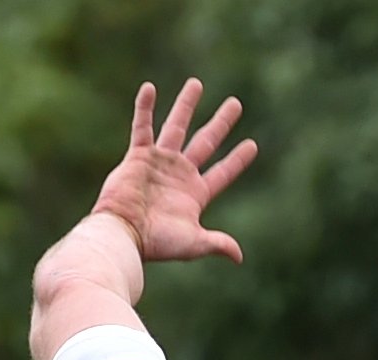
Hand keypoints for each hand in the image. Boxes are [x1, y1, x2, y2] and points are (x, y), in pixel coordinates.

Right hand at [91, 79, 257, 263]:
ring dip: (186, 105)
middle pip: (206, 142)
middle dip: (221, 123)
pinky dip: (144, 107)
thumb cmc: (157, 242)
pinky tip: (150, 88)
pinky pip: (142, 126)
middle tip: (236, 103)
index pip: (223, 172)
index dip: (237, 160)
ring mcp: (159, 163)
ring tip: (197, 84)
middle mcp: (180, 175)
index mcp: (196, 194)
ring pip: (176, 126)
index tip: (252, 144)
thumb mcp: (193, 243)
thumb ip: (217, 243)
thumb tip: (238, 257)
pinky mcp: (138, 156)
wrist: (124, 234)